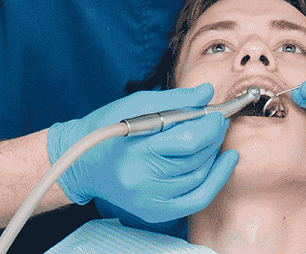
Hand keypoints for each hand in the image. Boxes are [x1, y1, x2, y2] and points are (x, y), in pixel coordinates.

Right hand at [47, 83, 237, 224]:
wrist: (81, 162)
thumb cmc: (107, 128)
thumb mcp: (135, 103)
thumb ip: (174, 99)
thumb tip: (206, 93)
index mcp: (136, 151)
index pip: (188, 140)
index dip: (209, 124)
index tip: (217, 112)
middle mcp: (143, 181)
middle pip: (195, 159)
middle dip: (214, 136)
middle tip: (219, 120)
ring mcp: (149, 201)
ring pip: (199, 178)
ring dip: (214, 154)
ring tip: (217, 136)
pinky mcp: (154, 212)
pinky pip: (195, 200)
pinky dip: (215, 180)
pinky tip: (224, 162)